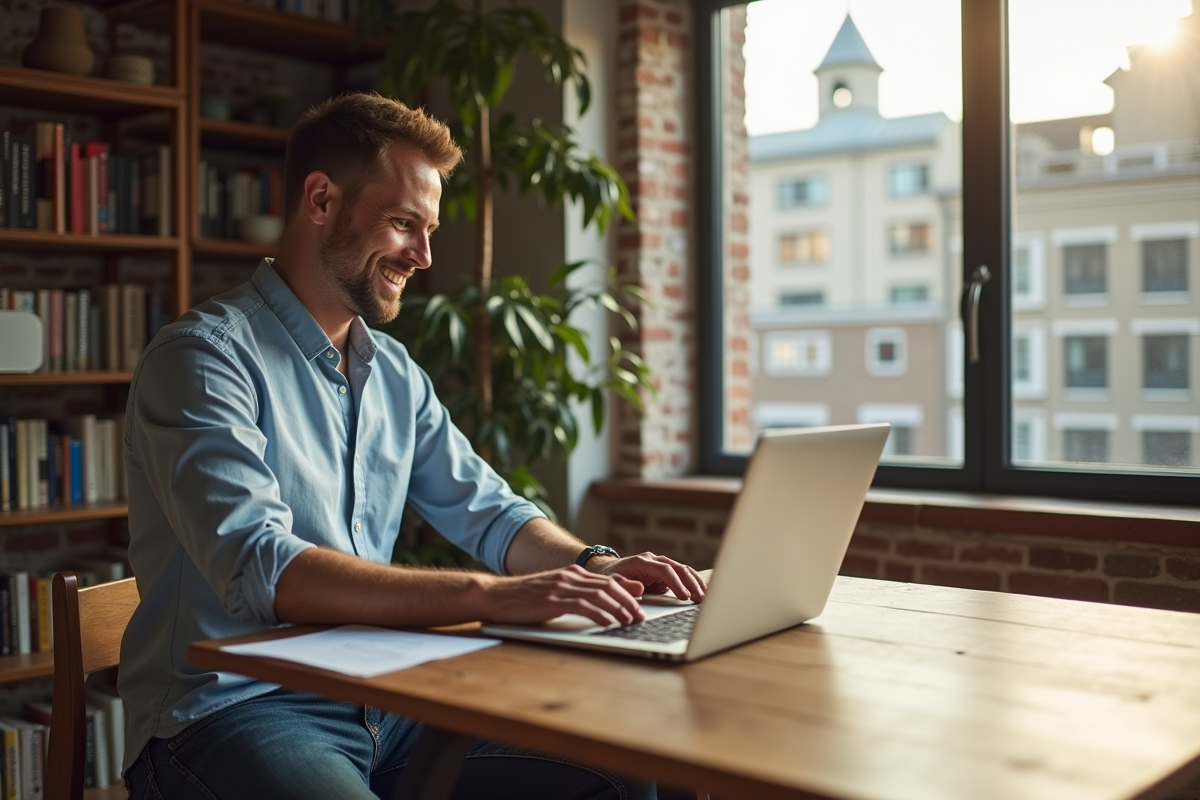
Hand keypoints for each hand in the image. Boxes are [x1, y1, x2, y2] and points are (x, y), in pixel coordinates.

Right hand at [481, 565, 646, 626]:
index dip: (627, 594)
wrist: (496, 595)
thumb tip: (600, 606)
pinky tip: (608, 623)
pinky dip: (599, 614)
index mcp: (572, 573)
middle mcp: (570, 576)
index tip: (639, 607)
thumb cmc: (524, 598)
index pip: (608, 581)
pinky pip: (582, 605)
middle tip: (640, 618)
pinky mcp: (553, 600)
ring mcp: (561, 587)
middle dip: (628, 602)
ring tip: (630, 622)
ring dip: (619, 609)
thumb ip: (577, 595)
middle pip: (609, 587)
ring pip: (600, 595)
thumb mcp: (555, 592)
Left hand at [590, 552, 706, 602]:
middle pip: (678, 568)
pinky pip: (682, 575)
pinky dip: (693, 582)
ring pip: (683, 570)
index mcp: (643, 561)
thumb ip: (624, 585)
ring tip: (705, 597)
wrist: (608, 569)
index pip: (665, 570)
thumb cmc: (610, 576)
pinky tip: (701, 591)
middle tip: (700, 599)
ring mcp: (661, 565)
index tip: (684, 596)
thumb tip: (641, 589)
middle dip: (691, 583)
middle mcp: (654, 560)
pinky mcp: (664, 572)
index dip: (676, 583)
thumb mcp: (612, 582)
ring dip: (695, 582)